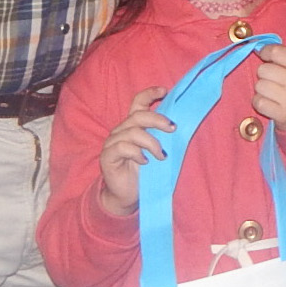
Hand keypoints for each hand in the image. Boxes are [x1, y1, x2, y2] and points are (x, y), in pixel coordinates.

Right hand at [99, 86, 173, 215]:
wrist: (128, 196)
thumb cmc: (144, 173)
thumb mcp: (157, 151)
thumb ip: (162, 137)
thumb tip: (177, 125)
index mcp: (133, 126)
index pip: (137, 103)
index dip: (149, 94)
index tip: (164, 90)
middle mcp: (121, 130)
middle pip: (138, 116)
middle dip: (158, 120)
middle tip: (172, 129)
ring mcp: (112, 142)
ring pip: (133, 132)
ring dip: (151, 143)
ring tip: (161, 156)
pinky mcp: (107, 156)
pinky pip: (123, 147)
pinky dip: (137, 153)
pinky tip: (145, 162)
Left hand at [252, 44, 285, 130]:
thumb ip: (280, 55)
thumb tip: (257, 47)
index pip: (276, 51)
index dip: (265, 52)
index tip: (265, 57)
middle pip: (263, 69)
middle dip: (263, 74)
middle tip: (273, 80)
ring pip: (259, 86)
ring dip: (261, 90)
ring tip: (272, 93)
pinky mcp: (281, 114)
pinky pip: (258, 102)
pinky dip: (260, 103)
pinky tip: (269, 103)